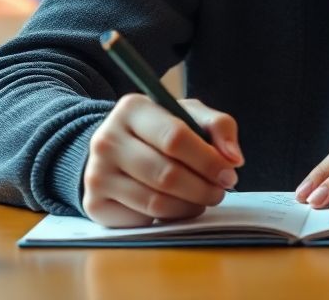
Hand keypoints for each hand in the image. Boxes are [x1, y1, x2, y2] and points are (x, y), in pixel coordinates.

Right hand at [83, 95, 242, 227]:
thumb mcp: (189, 114)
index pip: (174, 137)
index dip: (207, 159)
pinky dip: (168, 218)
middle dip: (202, 187)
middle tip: (220, 190)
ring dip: (189, 206)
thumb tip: (233, 158)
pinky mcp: (95, 204)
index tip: (229, 172)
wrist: (114, 148)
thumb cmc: (160, 129)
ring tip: (203, 198)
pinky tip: (177, 206)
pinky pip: (142, 220)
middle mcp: (107, 139)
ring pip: (155, 202)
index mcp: (132, 108)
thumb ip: (218, 127)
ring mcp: (97, 174)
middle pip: (166, 174)